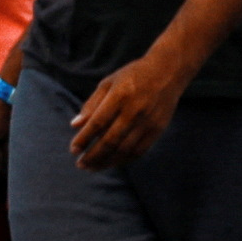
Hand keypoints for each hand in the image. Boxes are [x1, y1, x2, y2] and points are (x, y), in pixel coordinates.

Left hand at [66, 51, 189, 172]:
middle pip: (110, 140)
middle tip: (80, 164)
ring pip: (125, 149)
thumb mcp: (108, 83)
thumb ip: (91, 104)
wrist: (167, 72)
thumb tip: (75, 125)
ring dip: (106, 162)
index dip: (84, 138)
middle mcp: (135, 110)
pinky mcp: (158, 129)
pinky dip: (124, 160)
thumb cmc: (132, 76)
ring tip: (92, 167)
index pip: (98, 123)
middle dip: (93, 155)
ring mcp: (148, 122)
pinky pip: (139, 151)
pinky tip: (112, 163)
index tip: (73, 149)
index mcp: (120, 96)